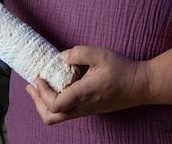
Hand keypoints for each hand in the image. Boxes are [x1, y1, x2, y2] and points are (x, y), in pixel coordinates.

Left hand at [25, 45, 149, 124]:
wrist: (140, 86)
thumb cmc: (122, 70)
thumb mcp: (102, 55)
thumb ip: (80, 53)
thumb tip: (61, 56)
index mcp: (85, 94)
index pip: (56, 105)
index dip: (42, 94)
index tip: (38, 78)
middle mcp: (83, 106)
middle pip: (51, 117)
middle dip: (37, 102)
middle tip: (31, 86)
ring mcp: (85, 110)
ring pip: (58, 117)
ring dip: (44, 104)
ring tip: (38, 87)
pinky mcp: (88, 109)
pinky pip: (66, 112)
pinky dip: (54, 103)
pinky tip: (55, 87)